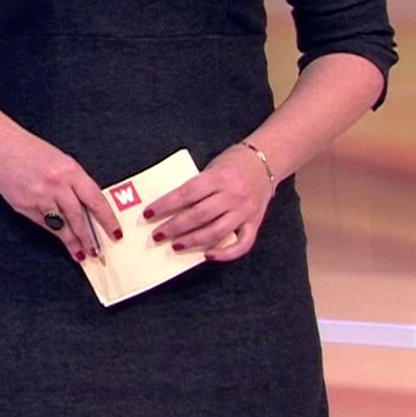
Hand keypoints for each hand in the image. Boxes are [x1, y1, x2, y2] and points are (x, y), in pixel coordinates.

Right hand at [0, 127, 122, 264]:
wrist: (1, 145)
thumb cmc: (31, 150)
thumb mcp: (61, 161)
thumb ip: (75, 182)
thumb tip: (89, 207)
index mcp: (70, 171)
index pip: (96, 200)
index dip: (107, 220)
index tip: (115, 233)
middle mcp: (57, 185)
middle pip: (79, 218)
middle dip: (89, 238)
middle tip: (98, 252)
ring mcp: (39, 197)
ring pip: (62, 226)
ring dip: (72, 242)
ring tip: (80, 253)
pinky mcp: (24, 206)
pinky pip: (44, 223)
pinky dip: (54, 232)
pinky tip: (60, 238)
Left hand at [142, 143, 274, 261]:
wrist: (266, 160)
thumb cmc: (233, 162)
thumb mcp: (212, 167)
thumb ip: (197, 186)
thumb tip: (170, 206)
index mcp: (218, 177)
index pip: (186, 193)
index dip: (166, 205)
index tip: (149, 213)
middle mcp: (232, 195)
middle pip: (198, 215)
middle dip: (174, 227)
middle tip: (157, 235)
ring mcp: (245, 211)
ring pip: (216, 232)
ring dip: (193, 241)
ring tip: (175, 244)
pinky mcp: (254, 223)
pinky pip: (242, 244)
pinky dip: (226, 254)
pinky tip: (208, 255)